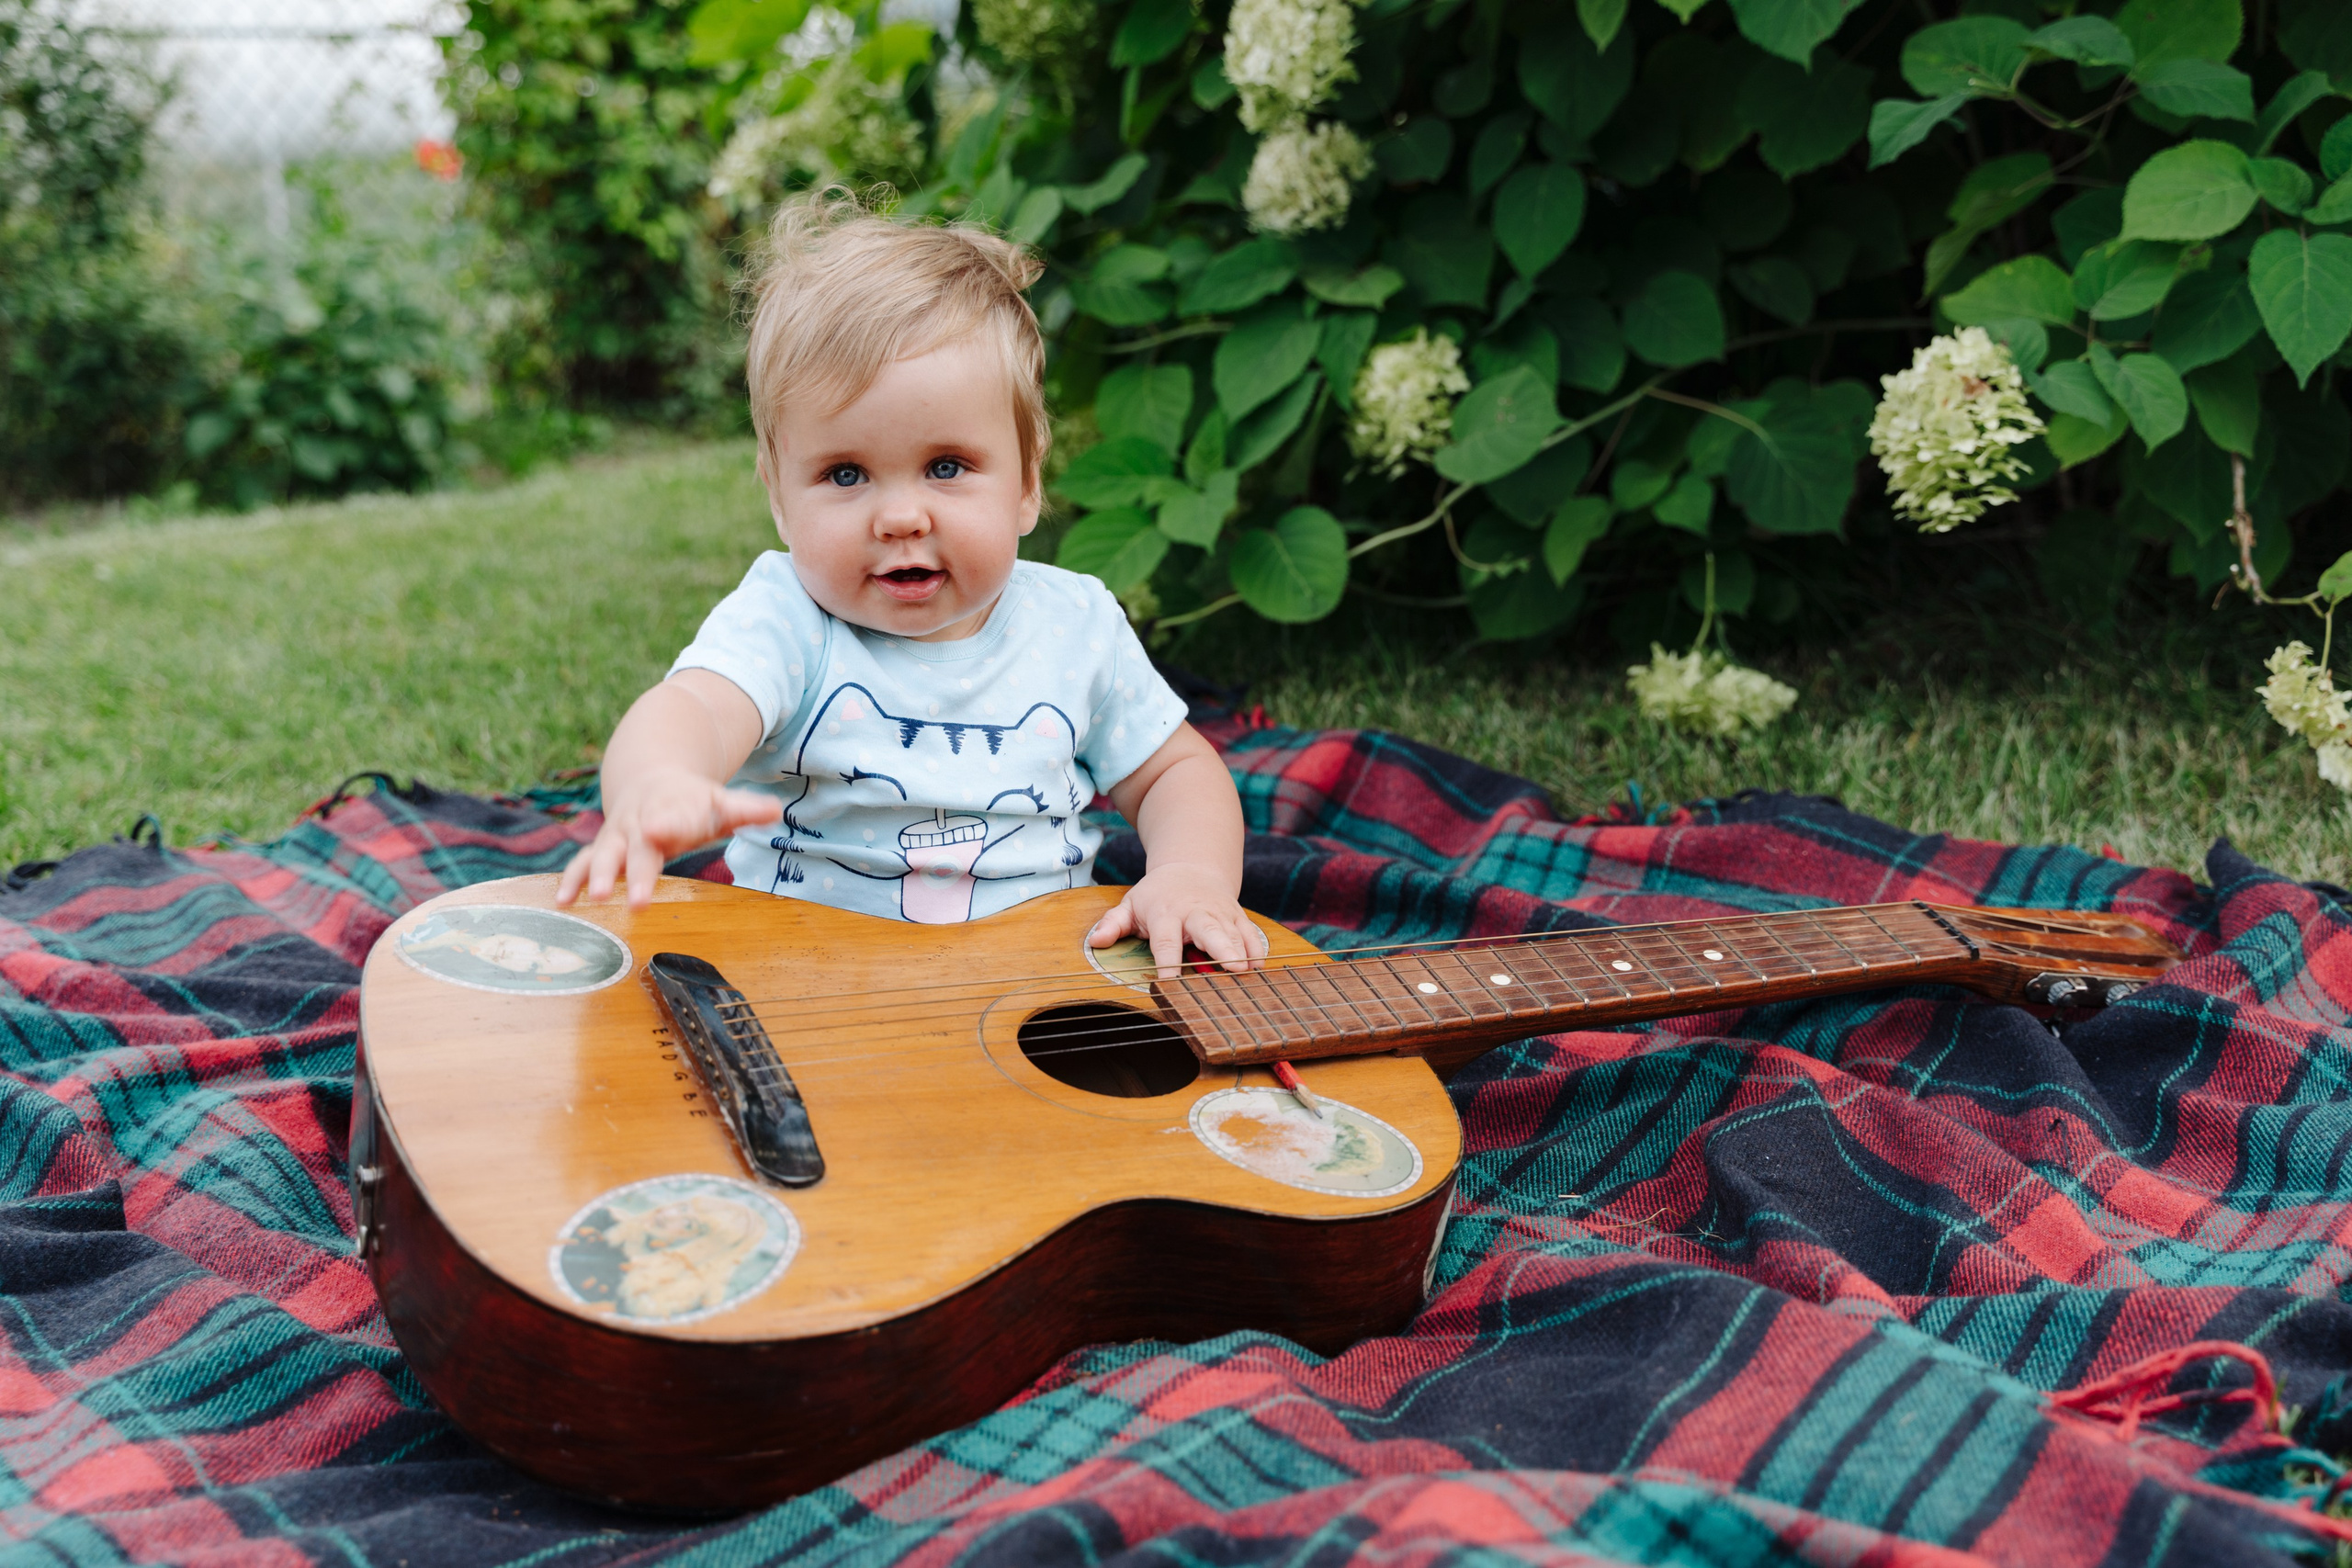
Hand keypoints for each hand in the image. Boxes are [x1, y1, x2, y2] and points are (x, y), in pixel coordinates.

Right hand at [555, 769, 781, 910]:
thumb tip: (776, 810)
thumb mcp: (720, 801)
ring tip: (595, 897)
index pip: (674, 819)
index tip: (661, 831)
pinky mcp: (603, 848)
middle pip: (638, 847)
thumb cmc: (691, 800)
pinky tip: (563, 902)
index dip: (669, 825)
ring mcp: (618, 835)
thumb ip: (745, 810)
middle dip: (636, 872)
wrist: (651, 779)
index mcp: (672, 809)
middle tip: (637, 900)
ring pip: (605, 853)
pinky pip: (582, 862)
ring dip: (598, 874)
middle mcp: (641, 823)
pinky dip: (572, 880)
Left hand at [1087, 861, 1265, 977]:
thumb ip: (1113, 924)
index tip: (1169, 982)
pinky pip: (1250, 934)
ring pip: (1234, 933)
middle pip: (1210, 931)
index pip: (1166, 940)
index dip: (1167, 962)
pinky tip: (1260, 969)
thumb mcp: (1130, 904)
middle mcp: (1196, 912)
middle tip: (1233, 968)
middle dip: (1222, 949)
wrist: (1192, 867)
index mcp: (1166, 913)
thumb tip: (1096, 941)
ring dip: (1243, 953)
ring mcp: (1220, 914)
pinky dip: (1256, 950)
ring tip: (1249, 974)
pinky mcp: (1238, 917)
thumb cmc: (1157, 894)